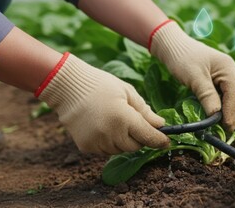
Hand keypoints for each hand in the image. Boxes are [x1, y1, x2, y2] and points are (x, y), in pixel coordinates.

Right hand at [37, 53, 169, 154]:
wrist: (67, 87)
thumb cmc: (101, 85)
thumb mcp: (127, 92)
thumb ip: (145, 111)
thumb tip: (160, 125)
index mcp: (123, 118)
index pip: (148, 136)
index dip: (159, 140)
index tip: (167, 141)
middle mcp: (110, 134)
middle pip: (135, 146)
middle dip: (140, 138)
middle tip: (136, 124)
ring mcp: (97, 142)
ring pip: (120, 150)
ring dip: (124, 140)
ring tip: (116, 121)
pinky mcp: (86, 146)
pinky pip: (105, 150)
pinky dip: (109, 142)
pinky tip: (104, 126)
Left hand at [150, 21, 234, 130]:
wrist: (172, 47)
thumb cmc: (182, 58)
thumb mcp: (194, 77)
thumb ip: (207, 95)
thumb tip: (216, 115)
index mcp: (228, 67)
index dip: (232, 111)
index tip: (226, 127)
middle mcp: (231, 71)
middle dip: (233, 114)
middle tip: (226, 131)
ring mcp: (226, 75)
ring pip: (233, 97)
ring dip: (229, 112)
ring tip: (223, 127)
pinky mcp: (218, 80)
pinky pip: (225, 95)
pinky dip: (223, 107)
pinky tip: (218, 116)